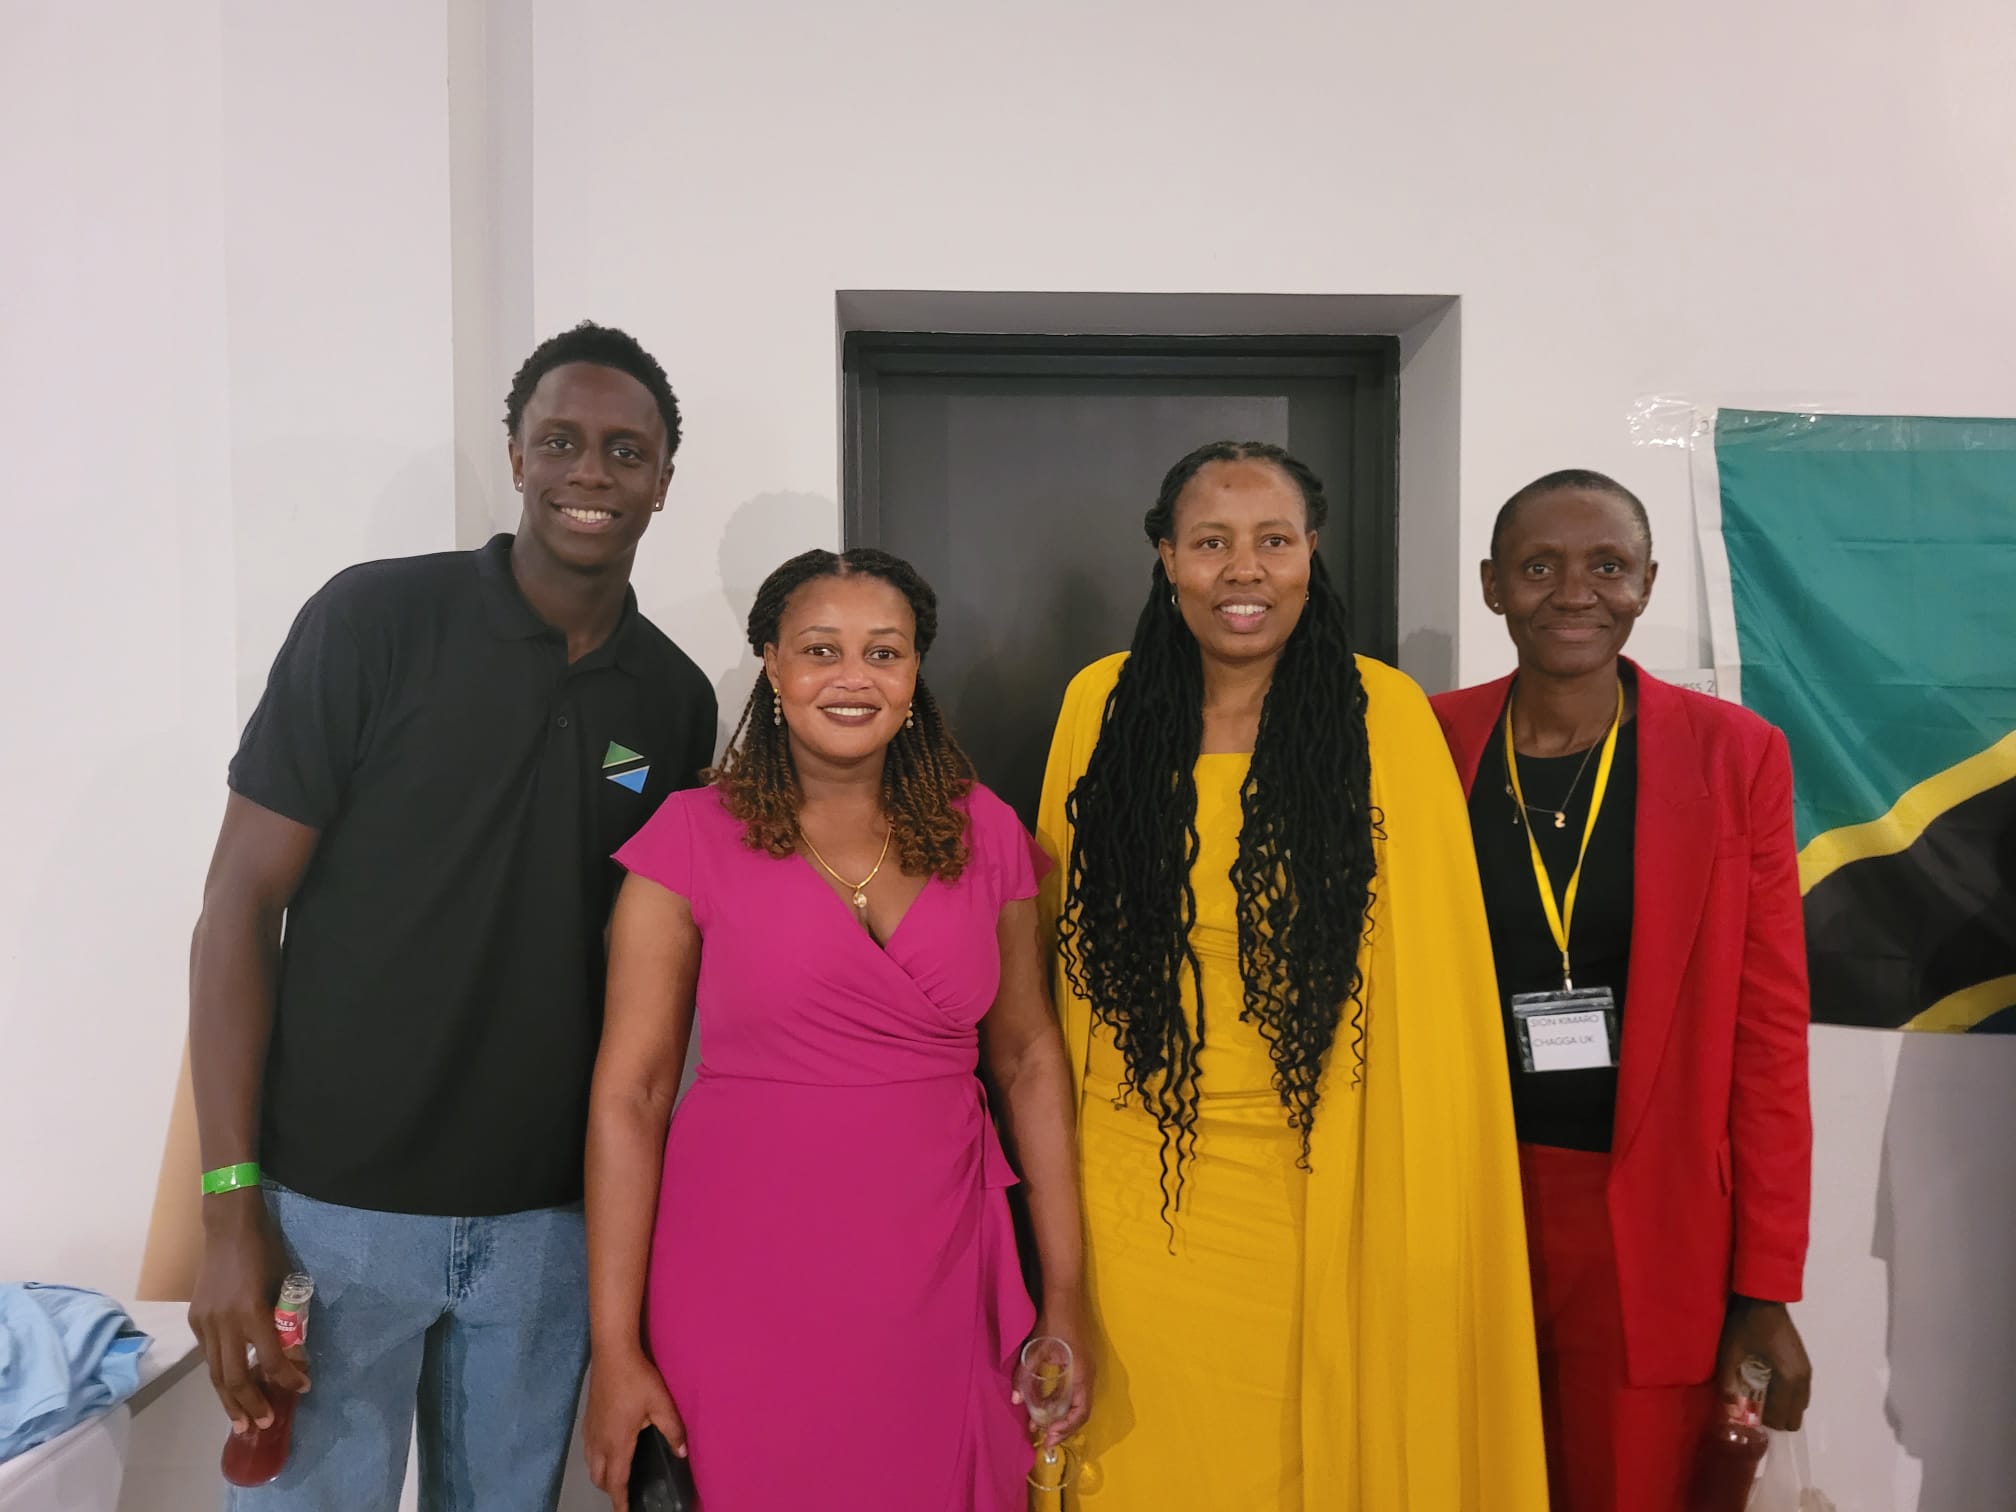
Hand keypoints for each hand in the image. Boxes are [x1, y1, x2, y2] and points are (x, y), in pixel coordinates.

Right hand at [187, 1189, 309, 1432]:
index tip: (303, 1388)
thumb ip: (286, 1319)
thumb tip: (294, 1353)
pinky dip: (220, 1373)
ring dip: (228, 1399)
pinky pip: (208, 1354)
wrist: (228, 1227)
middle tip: (261, 1425)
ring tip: (240, 1421)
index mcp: (251, 1311)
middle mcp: (224, 1322)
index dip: (287, 1377)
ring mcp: (205, 1322)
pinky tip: (230, 1387)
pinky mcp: (195, 1319)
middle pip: (233, 1376)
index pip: (270, 1357)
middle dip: (248, 1403)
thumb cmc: (265, 1251)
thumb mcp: (284, 1283)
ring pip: (215, 1371)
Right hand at [584, 1345, 686, 1511]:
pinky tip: (608, 1452)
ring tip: (618, 1477)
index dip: (621, 1501)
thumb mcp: (661, 1404)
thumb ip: (673, 1431)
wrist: (612, 1353)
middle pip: (600, 1478)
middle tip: (626, 1494)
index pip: (616, 1482)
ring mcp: (590, 1431)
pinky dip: (596, 1461)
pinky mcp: (587, 1420)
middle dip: (611, 1490)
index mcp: (617, 1443)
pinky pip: (588, 1451)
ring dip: (602, 1476)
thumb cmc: (637, 1379)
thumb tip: (682, 1453)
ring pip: (591, 1465)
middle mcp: (599, 1442)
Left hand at [1015, 1300, 1093, 1446]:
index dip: (1065, 1429)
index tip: (1048, 1439)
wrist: (1063, 1297)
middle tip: (1044, 1441)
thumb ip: (1025, 1376)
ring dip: (1059, 1416)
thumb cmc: (1052, 1322)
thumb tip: (1015, 1400)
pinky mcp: (1079, 1365)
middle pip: (1080, 1411)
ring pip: (1076, 1402)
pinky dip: (1058, 1402)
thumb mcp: (1035, 1350)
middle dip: (1062, 1428)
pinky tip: (1041, 1405)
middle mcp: (1088, 1375)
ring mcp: (1085, 1370)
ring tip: (1038, 1426)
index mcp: (1082, 1374)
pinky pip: (1072, 1391)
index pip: (1080, 1412)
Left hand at [1717, 1296, 1810, 1430]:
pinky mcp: (1804, 1363)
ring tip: (1758, 1397)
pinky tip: (1767, 1386)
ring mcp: (1806, 1371)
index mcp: (1789, 1379)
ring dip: (1781, 1407)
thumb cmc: (1745, 1324)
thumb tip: (1731, 1412)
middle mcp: (1803, 1379)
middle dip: (1774, 1418)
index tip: (1745, 1413)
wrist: (1763, 1298)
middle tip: (1752, 1407)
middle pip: (1795, 1417)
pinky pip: (1800, 1392)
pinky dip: (1787, 1397)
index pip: (1782, 1418)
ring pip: (1799, 1405)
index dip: (1763, 1421)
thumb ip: (1728, 1383)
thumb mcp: (1730, 1353)